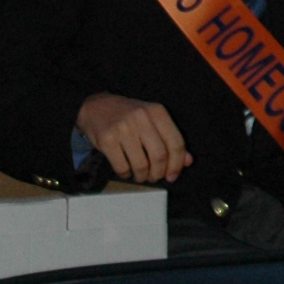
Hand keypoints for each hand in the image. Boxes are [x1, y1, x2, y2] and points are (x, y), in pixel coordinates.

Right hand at [76, 93, 191, 183]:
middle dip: (158, 173)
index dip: (177, 164)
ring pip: (141, 165)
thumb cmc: (127, 116)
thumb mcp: (152, 121)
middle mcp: (141, 117)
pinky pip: (122, 167)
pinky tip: (125, 170)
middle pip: (160, 156)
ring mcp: (123, 127)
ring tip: (139, 174)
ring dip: (142, 176)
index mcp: (156, 111)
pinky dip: (126, 174)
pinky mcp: (107, 139)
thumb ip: (170, 139)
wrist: (95, 107)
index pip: (176, 143)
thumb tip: (188, 161)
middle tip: (154, 176)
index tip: (173, 175)